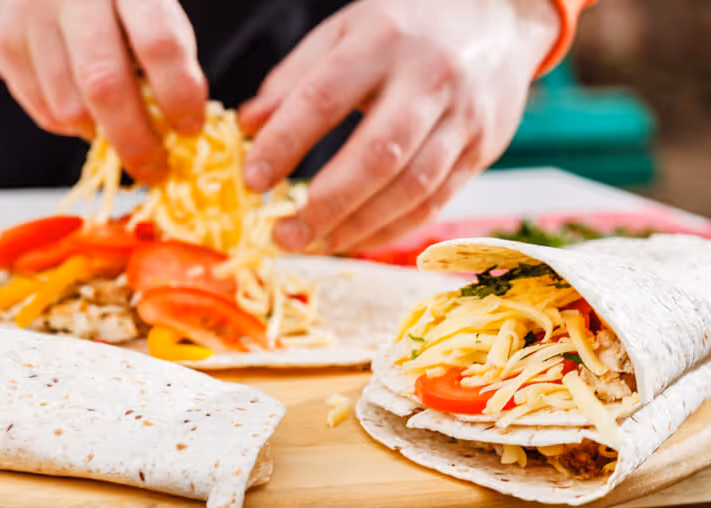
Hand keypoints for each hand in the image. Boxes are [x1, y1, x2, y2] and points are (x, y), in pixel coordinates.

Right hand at [0, 0, 207, 182]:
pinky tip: (86, 110)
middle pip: (104, 85)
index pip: (158, 44)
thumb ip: (166, 51)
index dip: (179, 95)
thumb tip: (179, 123)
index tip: (191, 129)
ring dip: (102, 135)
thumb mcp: (149, 0)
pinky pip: (41, 108)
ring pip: (68, 108)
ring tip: (120, 131)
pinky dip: (71, 125)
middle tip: (156, 169)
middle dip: (136, 141)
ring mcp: (26, 15)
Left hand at [240, 0, 559, 252]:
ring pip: (410, 189)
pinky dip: (390, 230)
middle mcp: (430, 79)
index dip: (284, 144)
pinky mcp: (481, 150)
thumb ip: (295, 77)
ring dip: (357, 228)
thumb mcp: (346, 30)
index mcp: (384, 41)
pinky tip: (354, 240)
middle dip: (326, 205)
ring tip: (314, 245)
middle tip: (283, 235)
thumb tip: (249, 127)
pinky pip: (434, 203)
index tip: (252, 181)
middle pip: (377, 156)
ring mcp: (463, 118)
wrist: (498, 20)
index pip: (324, 99)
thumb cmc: (409, 26)